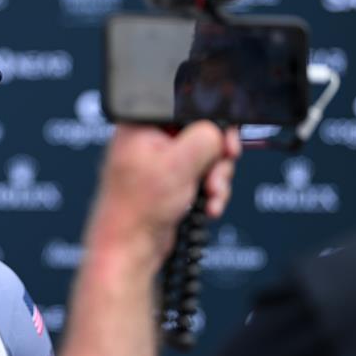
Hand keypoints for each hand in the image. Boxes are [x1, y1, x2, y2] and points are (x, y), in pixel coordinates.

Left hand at [87, 121, 240, 279]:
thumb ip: (205, 136)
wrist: (129, 248)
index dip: (211, 123)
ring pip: (205, 157)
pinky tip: (207, 207)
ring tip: (211, 196)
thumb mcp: (179, 163)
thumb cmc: (137, 208)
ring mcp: (159, 162)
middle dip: (216, 158)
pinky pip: (200, 177)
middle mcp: (148, 140)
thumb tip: (219, 130)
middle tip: (217, 174)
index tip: (226, 142)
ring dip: (216, 178)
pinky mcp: (169, 182)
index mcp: (141, 125)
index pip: (187, 107)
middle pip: (201, 133)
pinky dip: (209, 191)